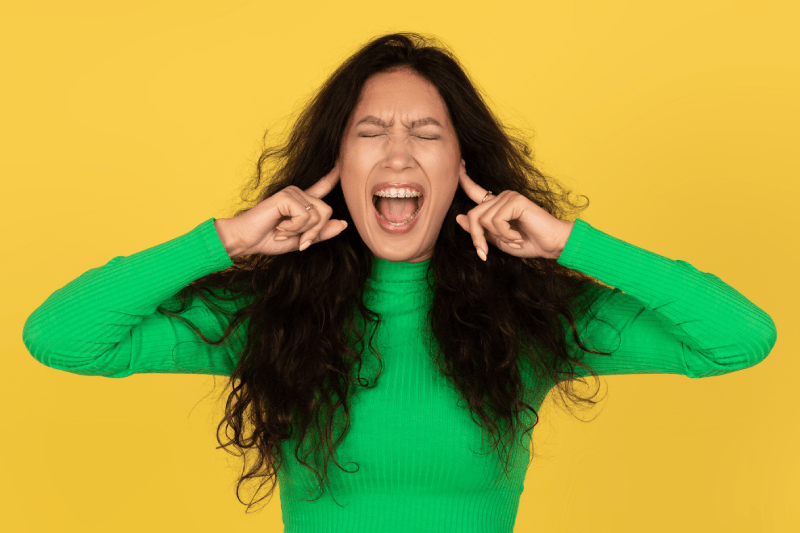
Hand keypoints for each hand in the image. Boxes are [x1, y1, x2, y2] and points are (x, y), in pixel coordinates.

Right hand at [225, 161, 347, 255]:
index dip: (333, 175)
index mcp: (303, 202)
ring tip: (283, 232)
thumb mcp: (301, 240)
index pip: (323, 186)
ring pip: (318, 215)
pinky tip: (279, 227)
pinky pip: (305, 216)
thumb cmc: (269, 239)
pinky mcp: (286, 196)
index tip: (341, 159)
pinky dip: (294, 228)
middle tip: (299, 241)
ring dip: (302, 231)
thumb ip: (321, 233)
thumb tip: (343, 224)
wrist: (246, 240)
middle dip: (315, 232)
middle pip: (327, 211)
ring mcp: (292, 192)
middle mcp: (299, 193)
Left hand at [454, 159, 572, 260]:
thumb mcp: (497, 240)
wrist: (552, 245)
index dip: (464, 178)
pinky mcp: (515, 201)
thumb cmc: (528, 243)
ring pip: (483, 219)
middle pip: (473, 214)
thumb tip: (458, 218)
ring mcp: (509, 197)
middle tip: (484, 253)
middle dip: (476, 237)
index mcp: (496, 205)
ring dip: (498, 237)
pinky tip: (518, 236)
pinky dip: (505, 234)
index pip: (475, 190)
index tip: (460, 163)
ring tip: (514, 240)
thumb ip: (479, 230)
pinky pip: (496, 221)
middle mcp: (501, 197)